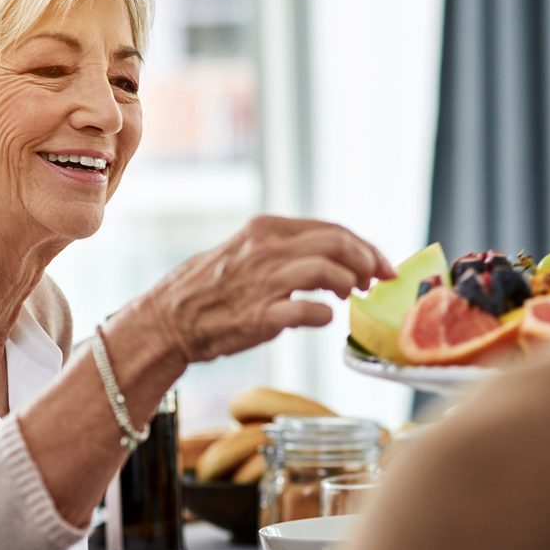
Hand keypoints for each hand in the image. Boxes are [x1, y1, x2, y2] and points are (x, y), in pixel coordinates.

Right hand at [142, 216, 394, 363]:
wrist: (168, 320)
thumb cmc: (210, 291)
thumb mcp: (247, 252)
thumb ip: (285, 251)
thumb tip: (333, 259)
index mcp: (266, 230)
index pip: (332, 229)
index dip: (365, 246)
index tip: (381, 265)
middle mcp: (267, 250)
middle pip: (337, 243)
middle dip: (368, 261)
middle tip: (376, 281)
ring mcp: (264, 282)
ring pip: (328, 270)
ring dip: (349, 285)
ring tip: (348, 298)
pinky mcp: (261, 315)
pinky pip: (309, 310)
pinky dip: (325, 314)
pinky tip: (323, 318)